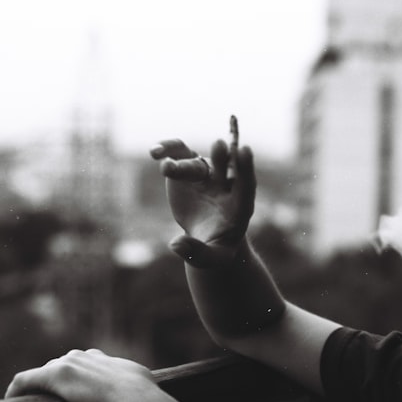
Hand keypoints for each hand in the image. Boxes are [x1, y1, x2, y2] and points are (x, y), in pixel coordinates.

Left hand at [6, 349, 179, 401]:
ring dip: (39, 384)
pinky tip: (11, 400)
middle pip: (69, 363)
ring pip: (48, 371)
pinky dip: (18, 389)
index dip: (84, 379)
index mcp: (121, 366)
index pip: (95, 363)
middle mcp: (97, 359)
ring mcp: (76, 365)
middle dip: (60, 380)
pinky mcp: (58, 376)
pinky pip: (27, 379)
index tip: (79, 396)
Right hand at [150, 135, 256, 267]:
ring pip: (197, 163)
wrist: (205, 238)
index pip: (246, 185)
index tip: (244, 150)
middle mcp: (225, 186)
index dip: (246, 169)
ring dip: (182, 164)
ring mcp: (207, 176)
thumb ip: (196, 253)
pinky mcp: (187, 171)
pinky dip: (168, 151)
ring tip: (165, 168)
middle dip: (223, 157)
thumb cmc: (215, 249)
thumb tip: (175, 246)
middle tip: (218, 144)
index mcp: (239, 205)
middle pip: (226, 169)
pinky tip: (154, 152)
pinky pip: (178, 156)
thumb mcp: (211, 257)